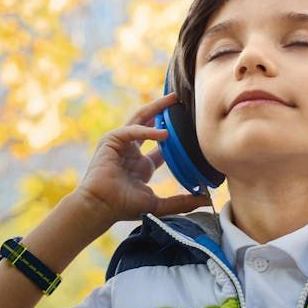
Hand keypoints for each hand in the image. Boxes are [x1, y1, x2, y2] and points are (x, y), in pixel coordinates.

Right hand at [75, 91, 212, 223]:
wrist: (101, 207)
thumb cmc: (123, 207)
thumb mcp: (158, 204)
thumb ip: (181, 202)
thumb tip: (207, 201)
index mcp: (142, 165)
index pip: (161, 146)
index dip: (175, 136)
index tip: (192, 128)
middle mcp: (132, 151)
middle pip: (150, 124)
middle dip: (164, 112)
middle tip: (181, 101)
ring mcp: (121, 144)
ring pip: (140, 119)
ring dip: (155, 108)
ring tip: (173, 100)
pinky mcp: (111, 140)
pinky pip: (132, 130)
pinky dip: (147, 130)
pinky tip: (163, 133)